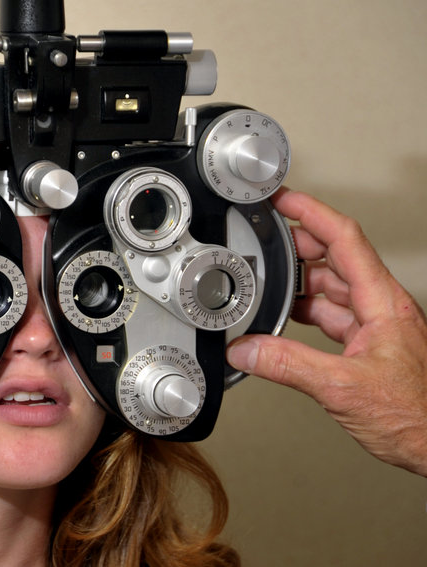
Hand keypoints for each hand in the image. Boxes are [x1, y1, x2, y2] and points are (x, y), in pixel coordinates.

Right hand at [227, 188, 426, 475]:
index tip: (283, 199)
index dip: (311, 212)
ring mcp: (376, 326)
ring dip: (300, 281)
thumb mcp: (344, 388)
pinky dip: (305, 312)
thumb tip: (246, 349)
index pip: (344, 239)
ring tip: (267, 281)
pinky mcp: (369, 346)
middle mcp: (381, 307)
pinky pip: (332, 315)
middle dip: (298, 243)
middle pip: (335, 257)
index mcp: (382, 302)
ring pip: (332, 287)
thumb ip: (289, 365)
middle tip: (265, 238)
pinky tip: (286, 320)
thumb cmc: (420, 417)